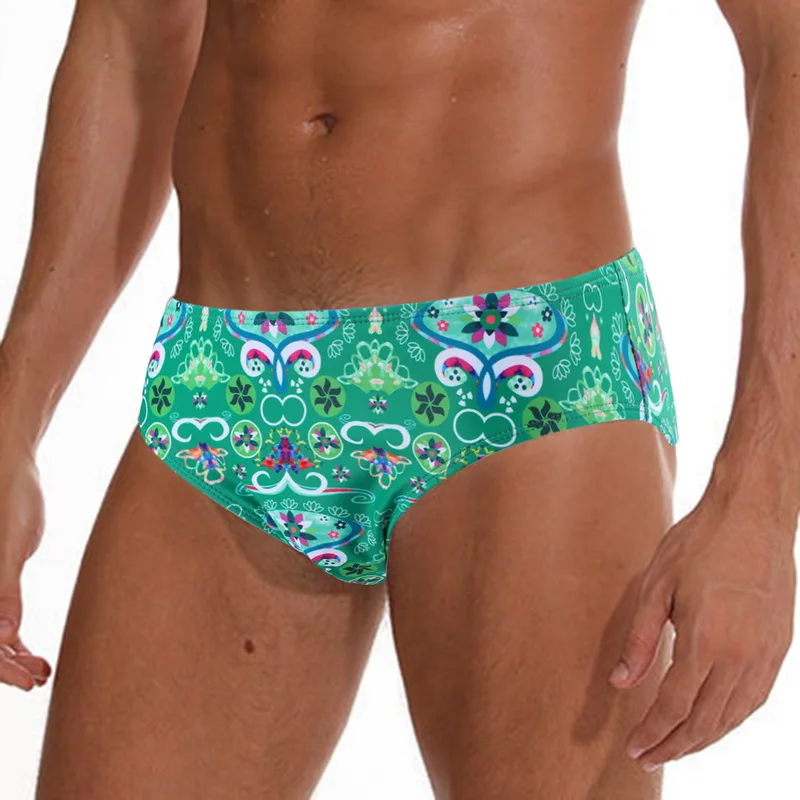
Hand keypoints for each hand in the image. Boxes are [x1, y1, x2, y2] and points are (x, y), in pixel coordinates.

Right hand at [0, 443, 51, 689]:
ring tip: (43, 671)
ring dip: (12, 658)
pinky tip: (37, 656)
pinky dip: (15, 642)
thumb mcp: (10, 546)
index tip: (27, 679)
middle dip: (6, 668)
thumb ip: (3, 591)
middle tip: (39, 679)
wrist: (10, 472)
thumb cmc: (10, 500)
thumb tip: (2, 636)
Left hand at [608, 488, 795, 770]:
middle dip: (674, 744)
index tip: (635, 748)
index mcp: (706, 640)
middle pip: (706, 721)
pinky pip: (755, 698)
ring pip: (733, 716)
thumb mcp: (656, 584)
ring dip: (704, 738)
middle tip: (649, 757)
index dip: (653, 732)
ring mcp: (766, 654)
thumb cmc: (699, 543)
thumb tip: (621, 683)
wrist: (754, 514)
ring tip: (676, 747)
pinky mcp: (779, 647)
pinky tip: (714, 721)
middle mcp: (741, 656)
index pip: (676, 705)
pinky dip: (731, 719)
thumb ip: (640, 639)